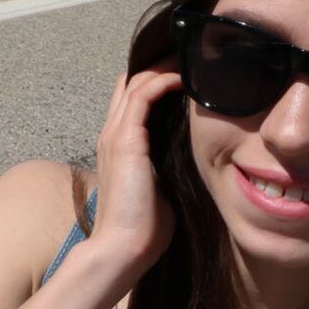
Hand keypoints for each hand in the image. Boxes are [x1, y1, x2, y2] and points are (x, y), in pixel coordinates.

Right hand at [89, 66, 183, 276]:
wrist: (123, 250)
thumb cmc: (144, 230)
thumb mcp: (161, 189)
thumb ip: (168, 168)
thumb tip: (195, 160)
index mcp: (119, 147)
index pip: (132, 99)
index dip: (156, 81)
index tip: (189, 75)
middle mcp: (112, 135)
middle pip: (132, 81)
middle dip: (163, 65)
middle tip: (194, 58)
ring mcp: (116, 135)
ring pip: (137, 80)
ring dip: (166, 66)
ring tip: (194, 59)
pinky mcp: (126, 140)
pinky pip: (144, 93)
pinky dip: (166, 79)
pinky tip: (188, 77)